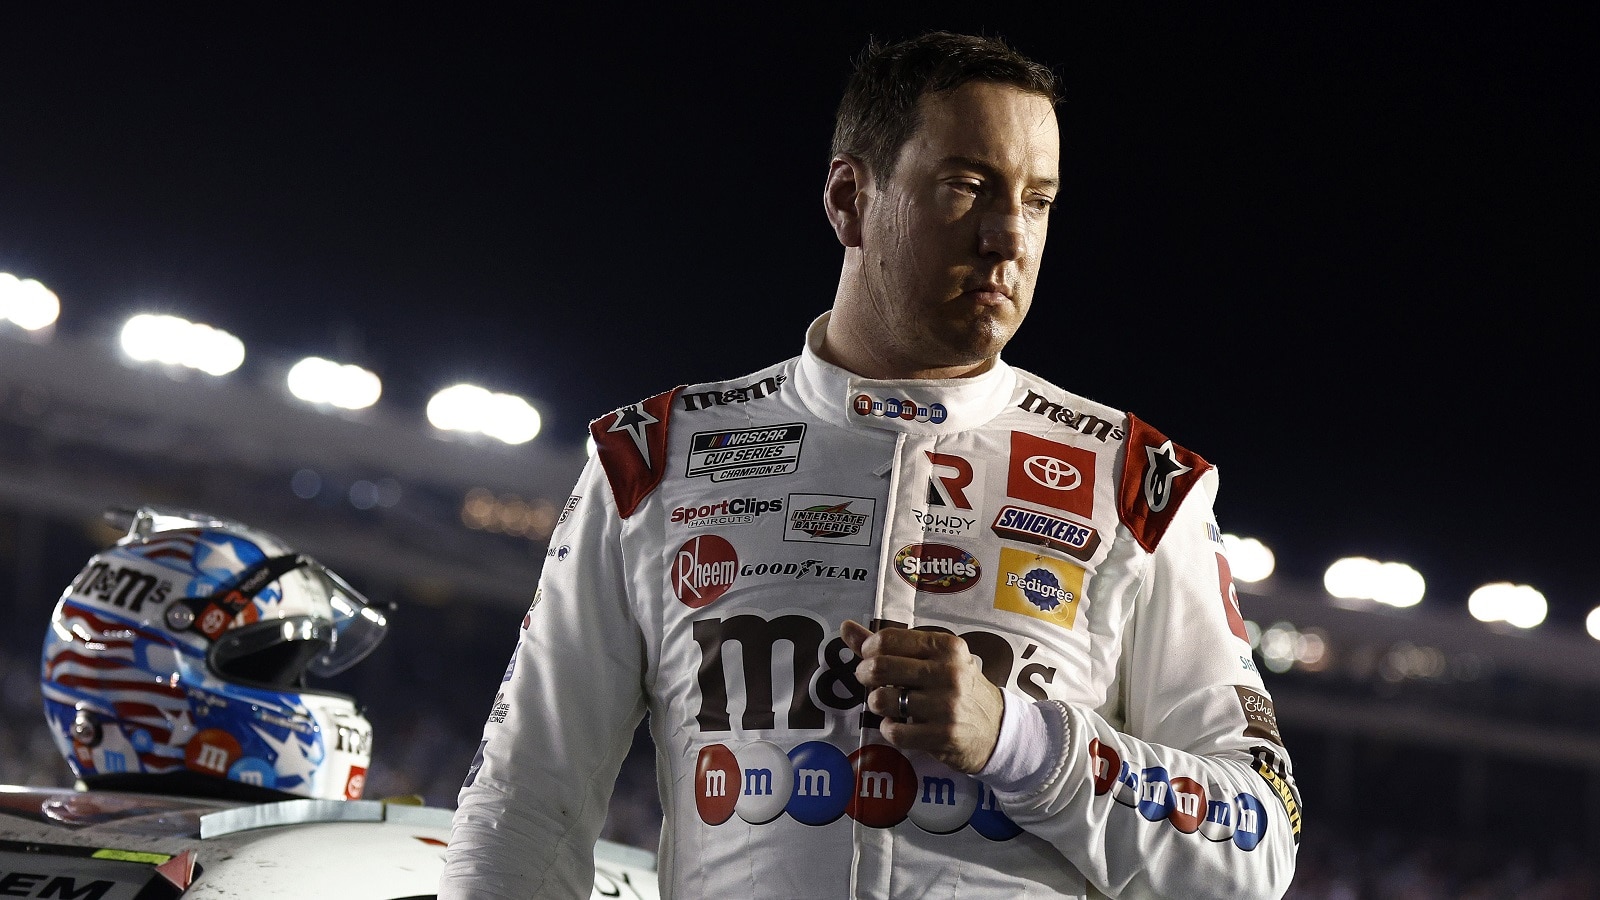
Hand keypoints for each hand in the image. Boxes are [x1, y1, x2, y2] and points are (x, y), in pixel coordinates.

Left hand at [840, 619, 1003, 773]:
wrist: (996, 728)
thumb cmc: (956, 688)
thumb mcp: (932, 659)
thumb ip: (888, 644)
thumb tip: (845, 627)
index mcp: (945, 646)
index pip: (887, 639)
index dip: (868, 650)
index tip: (869, 658)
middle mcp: (948, 672)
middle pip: (879, 668)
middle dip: (865, 676)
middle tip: (871, 683)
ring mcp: (947, 704)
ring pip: (882, 701)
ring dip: (876, 704)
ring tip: (887, 705)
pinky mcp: (944, 735)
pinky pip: (895, 732)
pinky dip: (889, 729)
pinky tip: (899, 725)